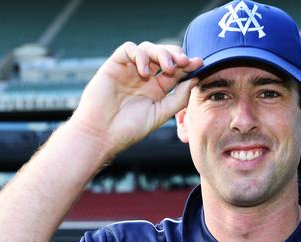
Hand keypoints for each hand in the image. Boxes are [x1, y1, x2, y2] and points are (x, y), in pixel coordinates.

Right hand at [71, 41, 202, 156]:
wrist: (101, 135)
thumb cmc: (129, 129)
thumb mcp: (160, 114)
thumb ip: (178, 98)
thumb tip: (194, 80)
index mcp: (157, 89)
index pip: (176, 71)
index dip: (187, 65)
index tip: (199, 63)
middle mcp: (144, 77)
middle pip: (164, 55)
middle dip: (176, 55)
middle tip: (184, 62)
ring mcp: (129, 70)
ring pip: (148, 48)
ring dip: (161, 53)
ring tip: (167, 68)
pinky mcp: (114, 65)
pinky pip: (129, 49)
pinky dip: (140, 55)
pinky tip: (144, 72)